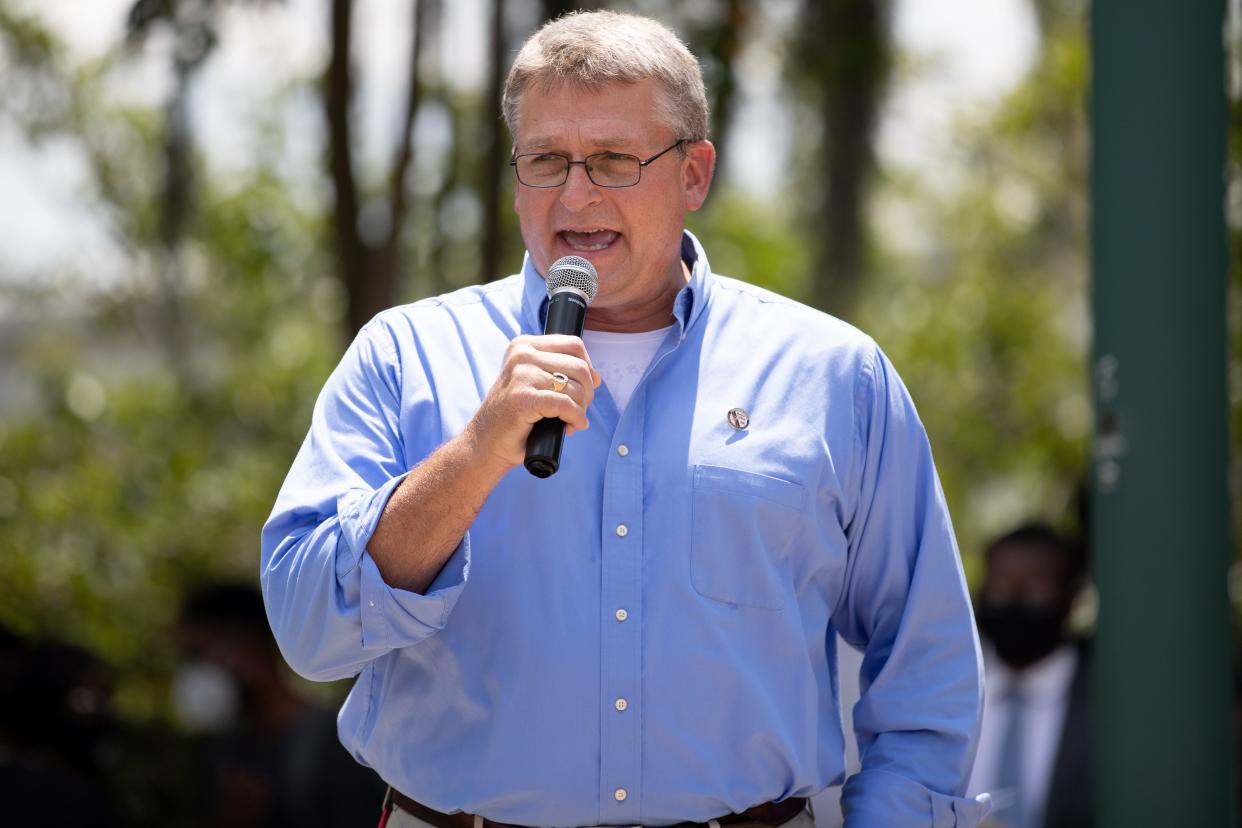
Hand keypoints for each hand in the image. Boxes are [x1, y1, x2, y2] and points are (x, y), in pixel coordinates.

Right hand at [464, 334, 600, 470]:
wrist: (485, 444)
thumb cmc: (515, 416)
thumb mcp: (536, 384)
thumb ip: (562, 373)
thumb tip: (597, 377)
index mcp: (524, 345)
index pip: (575, 345)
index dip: (587, 369)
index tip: (581, 390)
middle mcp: (521, 354)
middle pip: (580, 367)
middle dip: (587, 393)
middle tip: (577, 411)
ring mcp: (521, 375)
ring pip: (576, 387)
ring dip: (580, 409)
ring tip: (570, 421)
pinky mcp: (523, 398)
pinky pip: (566, 405)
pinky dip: (576, 418)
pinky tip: (570, 427)